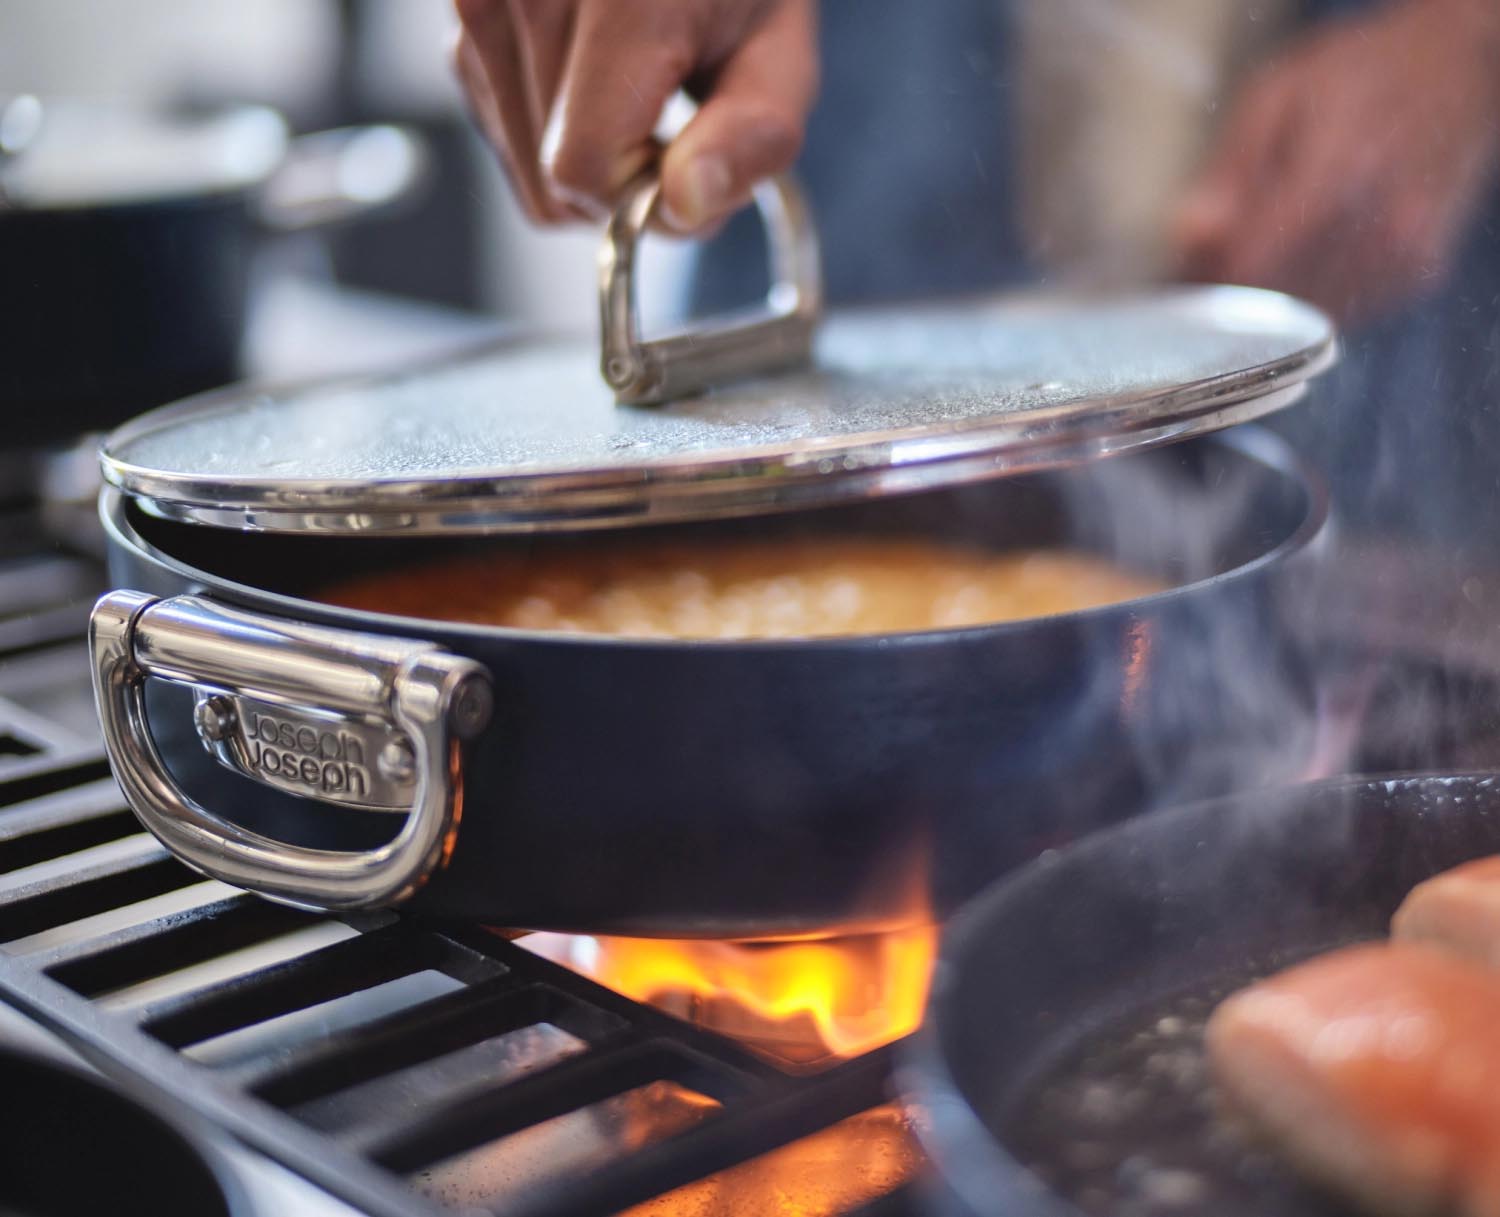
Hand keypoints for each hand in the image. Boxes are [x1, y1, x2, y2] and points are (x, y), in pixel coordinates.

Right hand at [453, 0, 816, 231]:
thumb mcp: (778, 52)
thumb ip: (751, 137)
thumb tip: (686, 205)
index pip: (583, 169)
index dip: (648, 192)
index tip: (691, 151)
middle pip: (553, 177)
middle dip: (624, 175)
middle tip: (673, 112)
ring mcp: (476, 0)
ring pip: (527, 168)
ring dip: (591, 153)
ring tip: (636, 81)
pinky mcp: (462, 20)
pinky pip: (506, 136)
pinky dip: (557, 126)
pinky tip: (596, 72)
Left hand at [1172, 0, 1499, 323]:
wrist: (1460, 69)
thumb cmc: (1357, 75)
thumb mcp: (1276, 95)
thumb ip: (1231, 170)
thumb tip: (1188, 236)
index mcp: (1338, 174)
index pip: (1250, 267)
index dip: (1203, 279)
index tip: (1178, 270)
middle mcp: (1381, 224)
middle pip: (1274, 298)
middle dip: (1228, 290)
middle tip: (1207, 262)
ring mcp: (1405, 255)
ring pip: (1304, 314)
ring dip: (1267, 296)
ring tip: (1256, 249)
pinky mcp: (1416, 274)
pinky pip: (1340, 308)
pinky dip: (1310, 292)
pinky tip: (1307, 251)